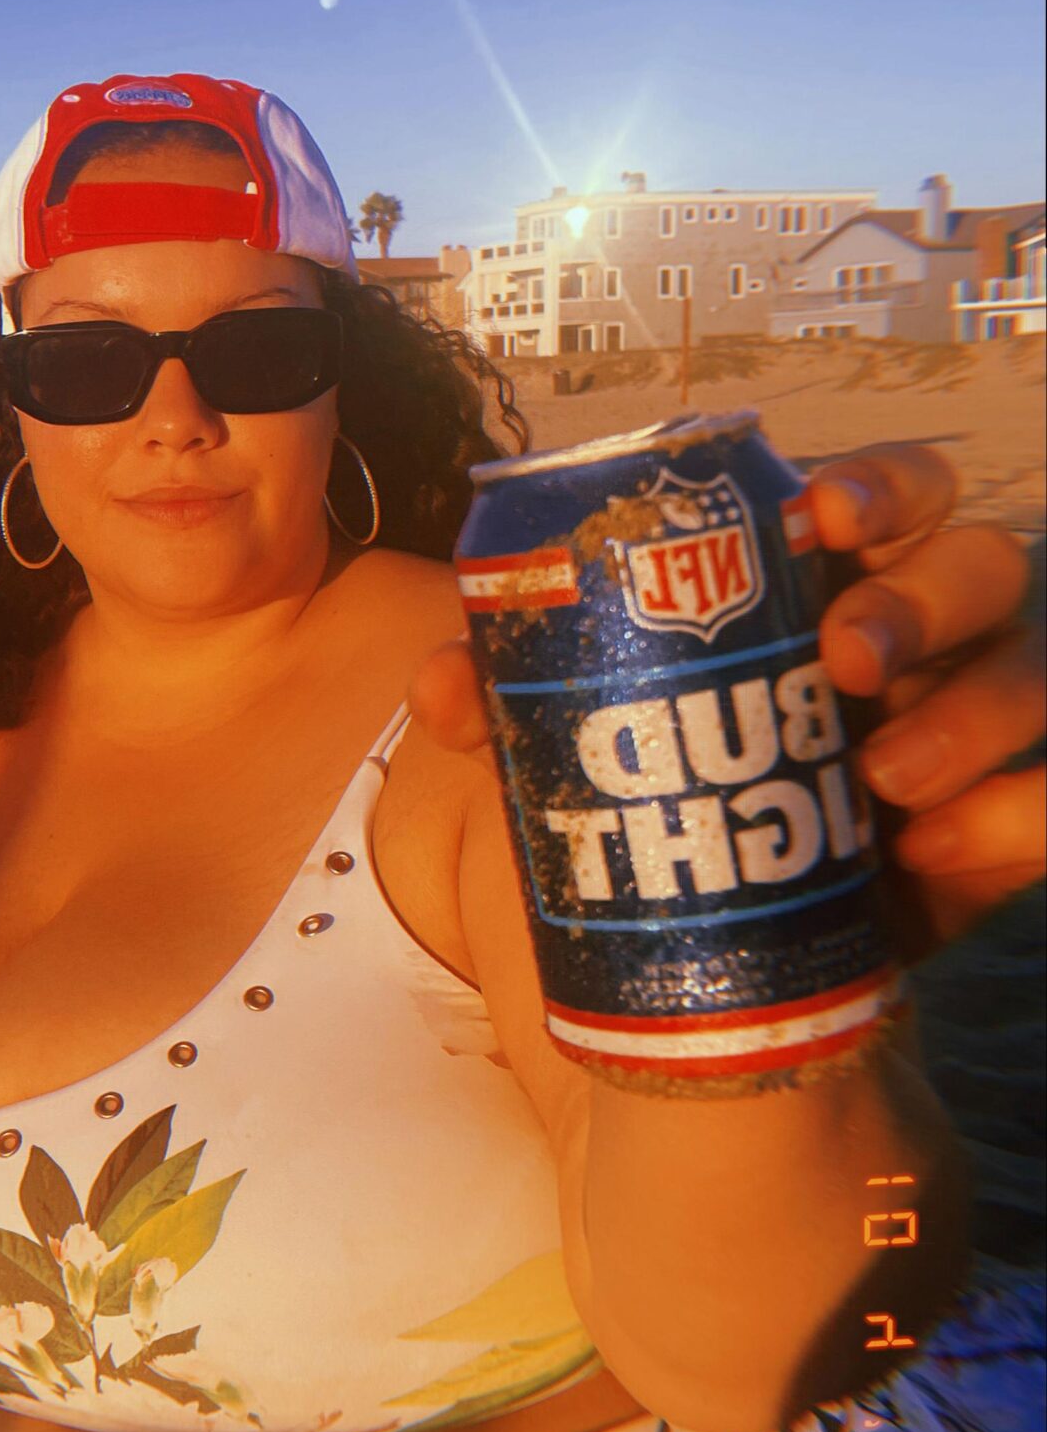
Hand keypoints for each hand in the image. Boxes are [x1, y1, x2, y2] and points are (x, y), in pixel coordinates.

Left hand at [411, 441, 1043, 953]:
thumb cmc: (673, 795)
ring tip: (881, 780)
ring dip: (973, 712)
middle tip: (844, 659)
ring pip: (1033, 671)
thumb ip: (514, 704)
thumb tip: (443, 681)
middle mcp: (932, 635)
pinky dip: (1013, 817)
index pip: (895, 490)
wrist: (736, 948)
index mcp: (837, 582)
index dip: (880, 482)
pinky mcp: (1007, 824)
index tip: (825, 514)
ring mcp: (981, 723)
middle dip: (923, 595)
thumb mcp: (596, 746)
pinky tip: (937, 851)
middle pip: (983, 561)